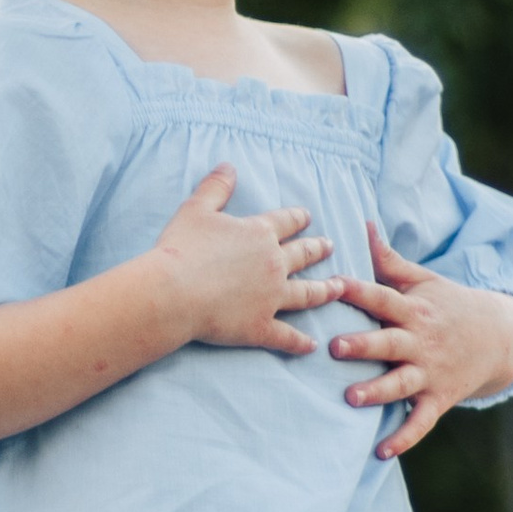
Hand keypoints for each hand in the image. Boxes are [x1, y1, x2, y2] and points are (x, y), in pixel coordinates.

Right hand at [149, 164, 343, 357]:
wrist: (173, 292)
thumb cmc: (181, 248)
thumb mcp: (196, 209)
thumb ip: (216, 187)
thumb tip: (228, 166)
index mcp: (259, 234)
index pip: (286, 222)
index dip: (298, 218)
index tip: (308, 217)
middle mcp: (274, 264)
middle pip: (303, 255)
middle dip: (318, 250)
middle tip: (330, 246)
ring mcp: (271, 298)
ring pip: (307, 294)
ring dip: (325, 290)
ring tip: (338, 287)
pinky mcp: (261, 327)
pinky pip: (287, 337)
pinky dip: (300, 343)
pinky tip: (312, 345)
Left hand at [328, 226, 512, 457]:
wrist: (499, 336)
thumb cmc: (448, 304)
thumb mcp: (423, 280)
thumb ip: (389, 260)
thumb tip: (361, 225)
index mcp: (414, 310)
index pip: (382, 298)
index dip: (358, 290)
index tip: (332, 284)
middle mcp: (421, 342)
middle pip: (389, 343)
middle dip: (363, 345)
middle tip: (335, 347)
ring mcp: (431, 372)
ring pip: (401, 384)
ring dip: (377, 392)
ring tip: (351, 398)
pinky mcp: (438, 398)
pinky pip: (420, 421)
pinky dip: (403, 437)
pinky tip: (381, 451)